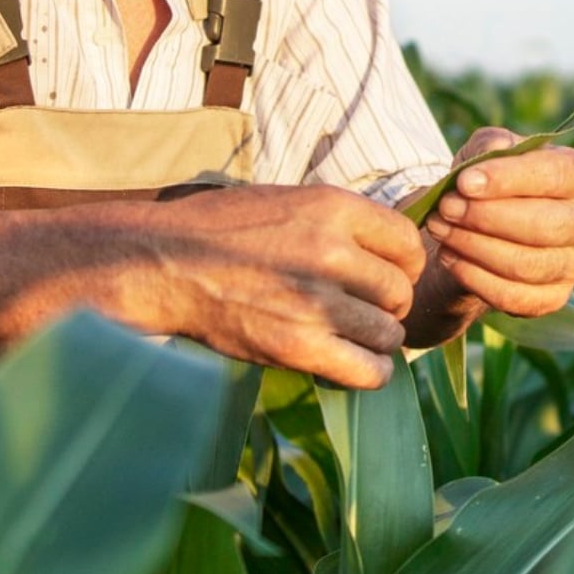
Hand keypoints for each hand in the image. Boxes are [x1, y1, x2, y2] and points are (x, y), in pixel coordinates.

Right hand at [128, 184, 426, 389]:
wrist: (166, 263)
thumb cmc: (223, 229)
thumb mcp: (289, 200)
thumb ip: (341, 222)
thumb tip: (393, 251)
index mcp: (332, 207)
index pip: (408, 243)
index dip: (401, 263)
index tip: (382, 274)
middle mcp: (331, 252)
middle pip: (400, 291)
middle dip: (386, 304)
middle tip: (360, 309)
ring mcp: (316, 302)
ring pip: (389, 333)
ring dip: (375, 339)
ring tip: (349, 335)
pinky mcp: (298, 347)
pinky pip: (369, 371)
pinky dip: (370, 372)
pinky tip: (353, 364)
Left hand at [405, 128, 573, 345]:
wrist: (480, 230)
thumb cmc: (490, 182)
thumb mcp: (485, 152)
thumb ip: (491, 144)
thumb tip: (499, 147)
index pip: (556, 175)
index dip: (509, 179)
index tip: (464, 182)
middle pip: (546, 225)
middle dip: (487, 218)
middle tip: (445, 208)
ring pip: (527, 265)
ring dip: (474, 247)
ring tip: (440, 229)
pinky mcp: (554, 298)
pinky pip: (516, 297)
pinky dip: (476, 279)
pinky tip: (449, 258)